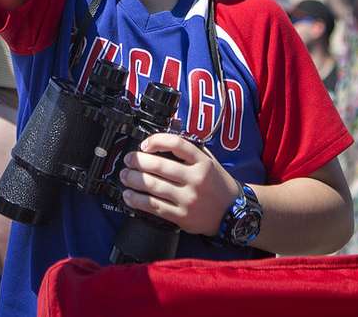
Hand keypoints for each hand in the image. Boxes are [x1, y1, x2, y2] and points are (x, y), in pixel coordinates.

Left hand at [119, 133, 241, 236]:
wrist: (234, 212)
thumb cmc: (217, 184)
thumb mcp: (210, 161)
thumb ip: (190, 152)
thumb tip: (161, 143)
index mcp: (202, 162)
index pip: (176, 144)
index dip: (156, 141)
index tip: (144, 145)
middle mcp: (196, 179)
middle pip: (160, 166)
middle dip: (138, 161)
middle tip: (128, 160)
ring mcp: (188, 199)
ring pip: (154, 186)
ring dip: (134, 180)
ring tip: (124, 176)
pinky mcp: (182, 216)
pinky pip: (154, 207)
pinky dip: (138, 201)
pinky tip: (129, 196)